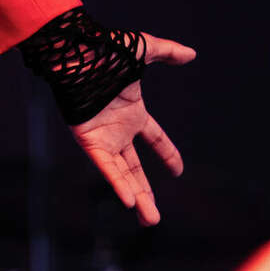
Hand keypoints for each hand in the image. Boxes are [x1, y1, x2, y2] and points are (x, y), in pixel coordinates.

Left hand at [70, 33, 195, 225]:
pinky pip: (106, 167)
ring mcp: (103, 138)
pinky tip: (129, 201)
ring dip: (136, 197)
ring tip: (149, 220)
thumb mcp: (144, 49)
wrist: (77, 54)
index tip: (178, 170)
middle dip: (146, 193)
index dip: (167, 154)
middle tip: (154, 219)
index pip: (154, 139)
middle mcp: (117, 131)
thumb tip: (192, 54)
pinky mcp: (88, 141)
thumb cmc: (105, 50)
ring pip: (121, 175)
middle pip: (134, 170)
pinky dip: (117, 183)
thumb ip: (168, 52)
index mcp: (132, 113)